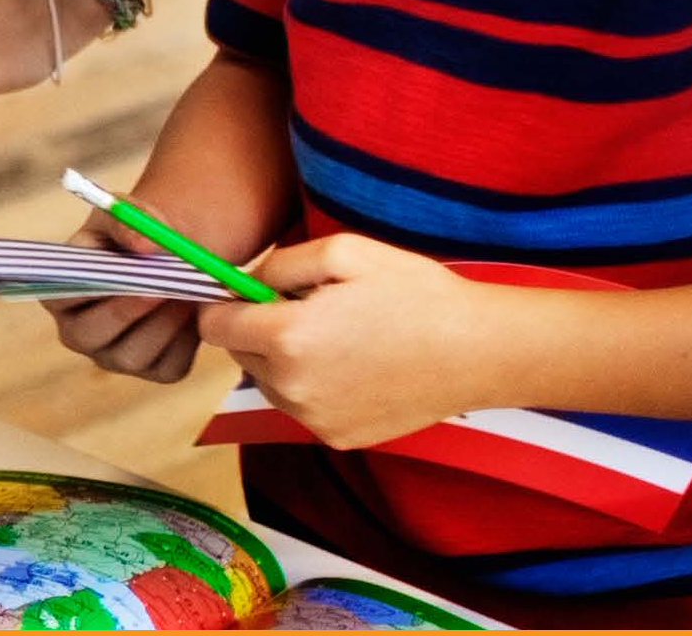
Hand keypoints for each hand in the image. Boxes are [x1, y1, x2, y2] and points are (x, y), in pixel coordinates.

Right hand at [45, 207, 213, 381]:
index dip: (91, 287)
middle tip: (161, 288)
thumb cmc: (134, 233)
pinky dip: (187, 339)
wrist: (169, 257)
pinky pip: (170, 365)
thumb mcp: (125, 212)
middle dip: (128, 311)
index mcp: (57, 294)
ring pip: (134, 355)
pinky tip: (193, 311)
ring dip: (164, 324)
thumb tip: (147, 248)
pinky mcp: (154, 371)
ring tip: (188, 293)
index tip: (124, 272)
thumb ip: (130, 220)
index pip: (60, 297)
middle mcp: (78, 333)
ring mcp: (114, 358)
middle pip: (92, 335)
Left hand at [200, 235, 544, 449]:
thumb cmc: (416, 295)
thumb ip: (279, 265)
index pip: (213, 325)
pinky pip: (303, 407)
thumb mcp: (343, 252)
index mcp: (287, 337)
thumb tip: (244, 282)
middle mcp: (292, 386)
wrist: (478, 351)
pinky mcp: (337, 438)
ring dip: (286, 360)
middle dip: (259, 329)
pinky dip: (315, 387)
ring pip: (269, 382)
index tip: (245, 293)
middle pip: (239, 354)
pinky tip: (357, 366)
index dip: (224, 303)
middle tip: (310, 309)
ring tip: (340, 337)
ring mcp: (314, 418)